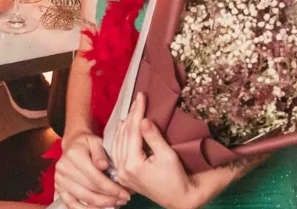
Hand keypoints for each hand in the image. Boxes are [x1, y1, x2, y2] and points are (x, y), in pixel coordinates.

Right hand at [54, 132, 131, 208]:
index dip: (112, 189)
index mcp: (74, 155)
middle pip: (91, 190)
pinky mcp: (59, 188)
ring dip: (101, 205)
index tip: (125, 194)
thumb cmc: (87, 143)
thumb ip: (100, 154)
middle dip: (110, 198)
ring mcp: (60, 179)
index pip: (96, 178)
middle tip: (123, 200)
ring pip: (84, 199)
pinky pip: (71, 204)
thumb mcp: (96, 142)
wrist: (72, 144)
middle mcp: (64, 168)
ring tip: (115, 204)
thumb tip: (103, 166)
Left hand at [112, 95, 235, 208]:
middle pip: (123, 136)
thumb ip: (153, 137)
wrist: (179, 198)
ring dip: (124, 125)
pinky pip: (118, 151)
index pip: (132, 132)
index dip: (137, 112)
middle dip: (131, 116)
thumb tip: (143, 119)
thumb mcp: (167, 155)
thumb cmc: (176, 178)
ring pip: (118, 143)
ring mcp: (122, 173)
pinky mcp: (124, 175)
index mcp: (132, 165)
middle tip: (138, 100)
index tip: (141, 97)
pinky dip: (121, 137)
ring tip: (132, 110)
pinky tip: (125, 128)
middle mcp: (122, 169)